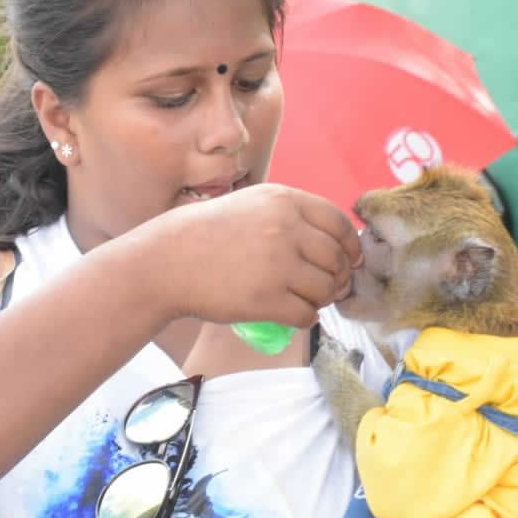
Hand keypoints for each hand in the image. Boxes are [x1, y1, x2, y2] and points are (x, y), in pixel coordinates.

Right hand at [138, 183, 360, 328]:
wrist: (168, 261)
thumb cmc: (208, 233)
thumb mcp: (252, 204)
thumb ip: (291, 215)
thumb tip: (337, 243)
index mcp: (283, 200)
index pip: (338, 223)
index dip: (349, 246)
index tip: (347, 260)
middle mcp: (285, 228)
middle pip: (336, 259)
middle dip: (337, 277)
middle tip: (325, 287)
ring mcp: (277, 265)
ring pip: (325, 289)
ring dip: (321, 299)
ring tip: (305, 299)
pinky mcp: (266, 299)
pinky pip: (307, 314)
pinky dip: (305, 317)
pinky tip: (292, 312)